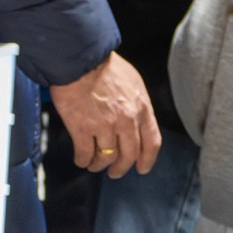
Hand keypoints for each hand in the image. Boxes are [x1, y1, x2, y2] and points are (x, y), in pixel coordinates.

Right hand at [49, 52, 162, 179]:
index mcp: (141, 108)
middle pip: (129, 155)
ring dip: (99, 165)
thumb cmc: (103, 66)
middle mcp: (126, 120)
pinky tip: (81, 159)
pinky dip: (83, 160)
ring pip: (106, 157)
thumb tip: (136, 118)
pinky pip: (85, 153)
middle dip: (121, 168)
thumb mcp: (133, 82)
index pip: (152, 142)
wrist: (80, 59)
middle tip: (115, 172)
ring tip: (94, 165)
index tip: (142, 168)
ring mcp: (105, 126)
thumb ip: (137, 103)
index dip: (147, 159)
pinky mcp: (83, 128)